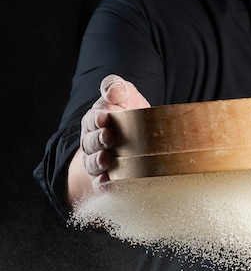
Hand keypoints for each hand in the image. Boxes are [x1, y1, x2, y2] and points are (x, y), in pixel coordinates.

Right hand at [79, 74, 149, 188]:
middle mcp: (92, 141)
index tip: (105, 118)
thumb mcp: (125, 94)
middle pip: (90, 142)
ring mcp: (98, 160)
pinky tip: (108, 183)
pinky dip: (102, 184)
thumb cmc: (129, 110)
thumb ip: (116, 87)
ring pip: (92, 163)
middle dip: (98, 140)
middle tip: (109, 137)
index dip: (97, 119)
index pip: (92, 119)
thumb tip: (112, 90)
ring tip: (107, 160)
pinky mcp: (107, 176)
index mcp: (95, 120)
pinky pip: (100, 182)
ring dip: (98, 162)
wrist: (140, 131)